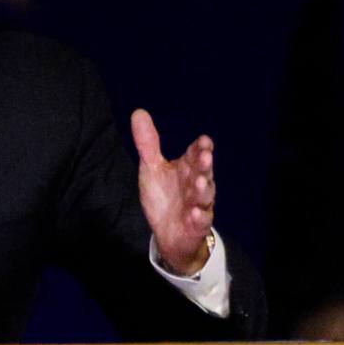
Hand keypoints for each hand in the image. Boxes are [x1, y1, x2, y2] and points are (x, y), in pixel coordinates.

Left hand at [130, 108, 215, 275]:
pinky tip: (195, 212)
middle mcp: (196, 184)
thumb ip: (148, 143)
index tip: (204, 140)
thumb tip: (138, 112)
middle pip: (203, 172)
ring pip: (204, 196)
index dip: (200, 147)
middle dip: (205, 164)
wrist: (169, 233)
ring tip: (200, 181)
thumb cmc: (164, 196)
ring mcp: (198, 205)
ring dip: (203, 189)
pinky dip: (199, 216)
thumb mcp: (152, 168)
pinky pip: (200, 221)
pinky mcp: (196, 225)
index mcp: (187, 168)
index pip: (195, 153)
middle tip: (205, 155)